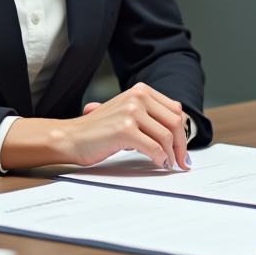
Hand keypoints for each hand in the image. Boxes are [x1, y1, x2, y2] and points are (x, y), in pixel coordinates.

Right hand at [0, 83, 188, 170]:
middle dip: (181, 145)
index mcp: (141, 90)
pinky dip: (160, 159)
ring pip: (166, 136)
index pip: (175, 110)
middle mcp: (138, 97)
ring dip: (171, 154)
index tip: (183, 147)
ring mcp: (131, 112)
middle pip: (175, 122)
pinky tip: (159, 164)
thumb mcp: (127, 112)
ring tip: (169, 164)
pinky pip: (154, 148)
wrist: (72, 137)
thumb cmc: (99, 129)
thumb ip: (150, 114)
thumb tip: (179, 129)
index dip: (183, 131)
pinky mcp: (125, 130)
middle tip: (182, 160)